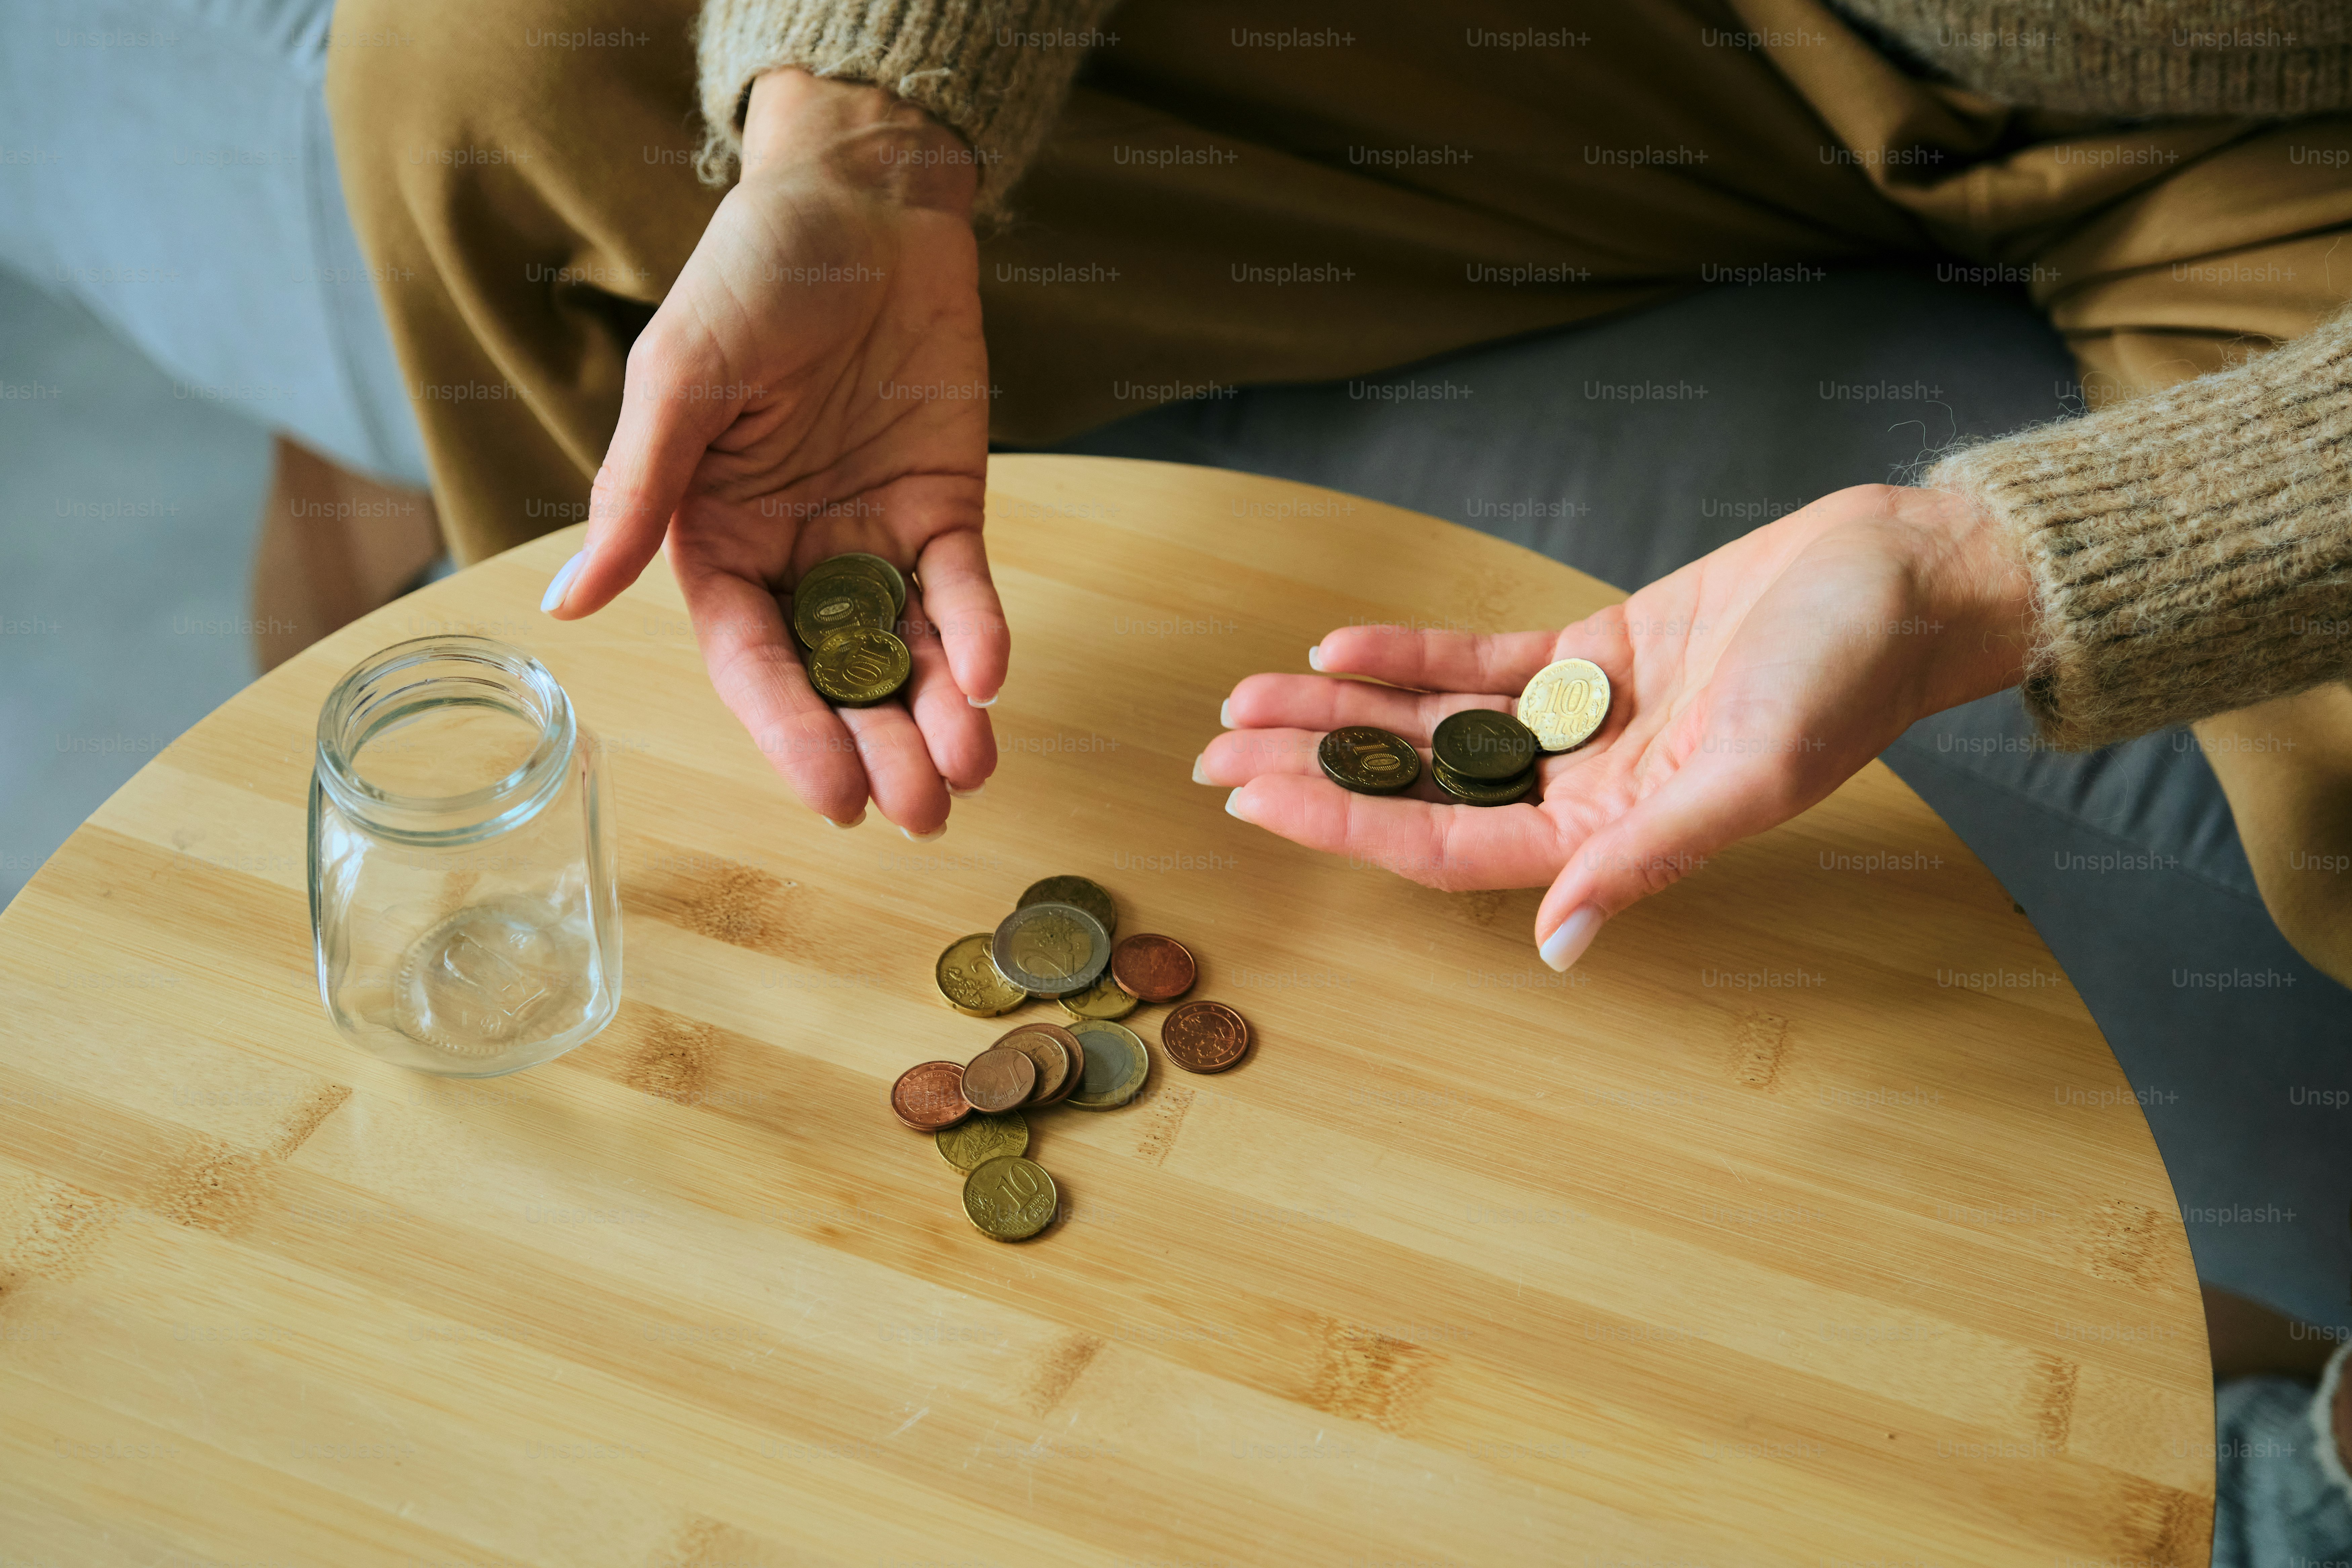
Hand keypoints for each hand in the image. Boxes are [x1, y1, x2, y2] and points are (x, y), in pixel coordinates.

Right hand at [542, 68, 1000, 834]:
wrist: (861, 200)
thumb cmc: (751, 274)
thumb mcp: (680, 376)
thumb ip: (637, 493)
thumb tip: (566, 602)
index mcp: (716, 539)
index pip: (751, 662)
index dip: (790, 733)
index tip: (837, 799)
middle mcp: (796, 555)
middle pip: (836, 678)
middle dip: (878, 748)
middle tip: (920, 813)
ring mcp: (874, 536)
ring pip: (907, 654)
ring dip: (939, 717)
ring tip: (971, 774)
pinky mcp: (944, 508)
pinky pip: (962, 589)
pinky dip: (980, 636)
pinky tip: (990, 679)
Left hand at [1199, 484, 2033, 966]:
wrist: (1905, 579)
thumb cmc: (1848, 675)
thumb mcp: (1752, 770)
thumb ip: (1651, 857)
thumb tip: (1559, 943)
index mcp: (1618, 835)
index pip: (1450, 846)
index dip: (1346, 821)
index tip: (1254, 796)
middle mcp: (1590, 790)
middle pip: (1422, 789)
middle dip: (1316, 768)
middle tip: (1212, 752)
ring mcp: (1587, 723)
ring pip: (1435, 726)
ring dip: (1343, 711)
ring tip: (1245, 697)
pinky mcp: (1598, 655)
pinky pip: (1483, 664)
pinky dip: (1411, 656)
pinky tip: (1337, 647)